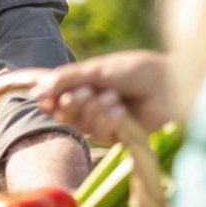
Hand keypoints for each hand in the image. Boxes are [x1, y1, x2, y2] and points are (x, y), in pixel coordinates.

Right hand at [33, 51, 171, 142]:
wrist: (168, 85)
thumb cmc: (137, 71)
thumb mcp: (98, 70)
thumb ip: (67, 79)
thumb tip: (37, 91)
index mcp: (86, 85)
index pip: (56, 96)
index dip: (48, 99)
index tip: (42, 98)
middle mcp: (92, 104)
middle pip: (64, 113)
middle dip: (73, 103)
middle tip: (87, 93)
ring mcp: (104, 121)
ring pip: (81, 124)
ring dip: (95, 110)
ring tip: (115, 97)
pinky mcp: (117, 136)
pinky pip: (98, 134)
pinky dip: (108, 121)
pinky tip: (121, 111)